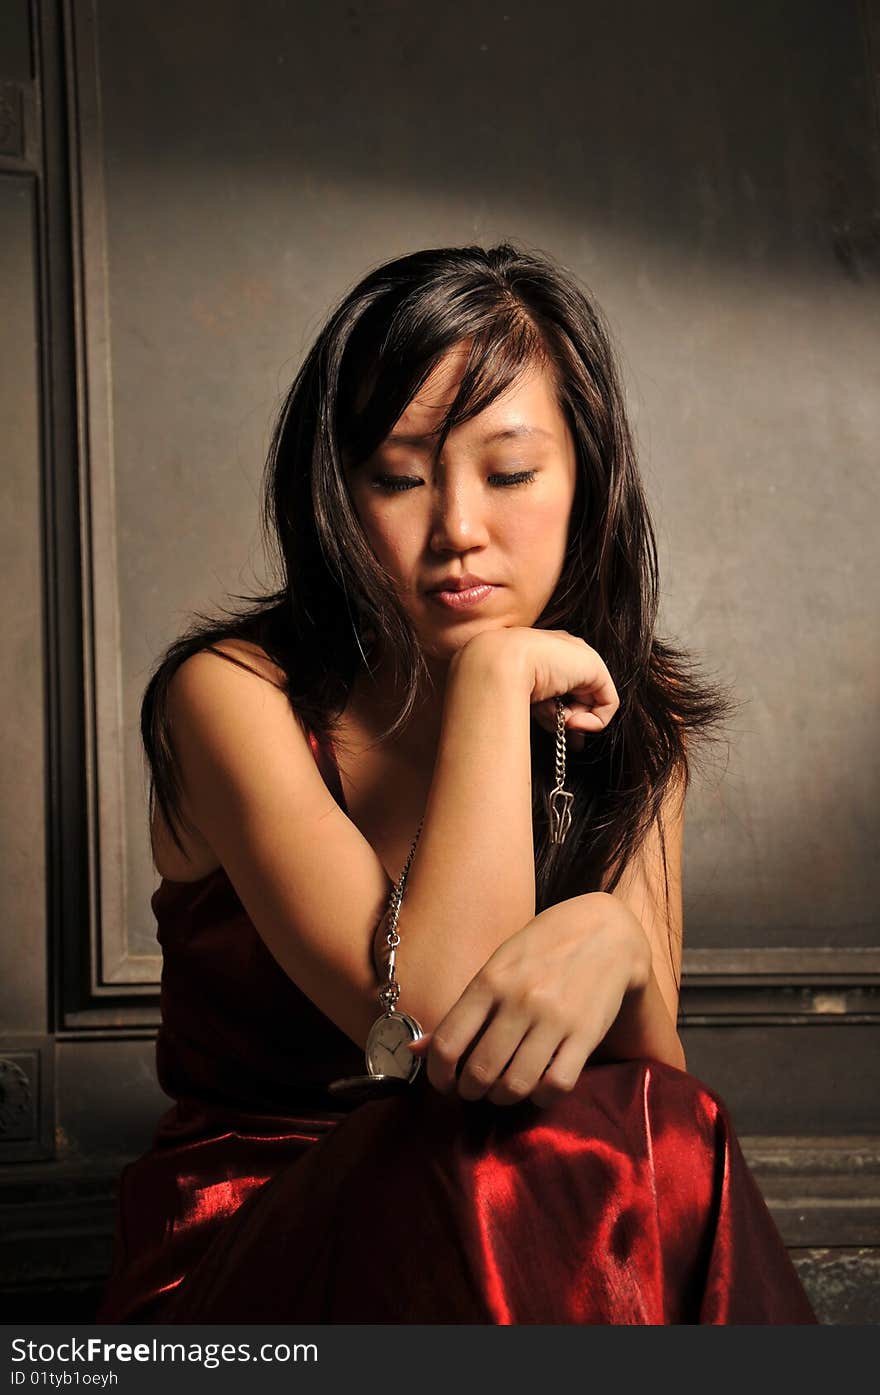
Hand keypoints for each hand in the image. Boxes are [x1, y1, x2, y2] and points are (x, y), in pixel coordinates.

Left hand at [408, 893, 650, 1107]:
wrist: (607, 931)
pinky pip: (556, 1084)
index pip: (448, 1042)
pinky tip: (537, 1085)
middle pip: (480, 1070)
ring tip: (502, 1089)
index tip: (443, 1083)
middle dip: (471, 1090)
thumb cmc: (542, 949)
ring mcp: (555, 1018)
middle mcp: (519, 1000)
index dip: (438, 1075)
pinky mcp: (586, 1034)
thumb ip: (462, 1011)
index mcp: (490, 980)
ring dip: (503, 1096)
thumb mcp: (497, 967)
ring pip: (516, 1083)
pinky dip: (541, 1096)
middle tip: (475, 1088)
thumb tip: (415, 1052)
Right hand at [456, 627, 619, 752]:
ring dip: (571, 719)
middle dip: (572, 720)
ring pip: (588, 702)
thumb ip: (542, 709)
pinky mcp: (595, 668)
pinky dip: (594, 720)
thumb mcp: (521, 695)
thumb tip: (560, 730)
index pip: (561, 685)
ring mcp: (580, 657)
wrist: (498, 662)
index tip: (554, 730)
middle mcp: (562, 651)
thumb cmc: (497, 678)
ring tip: (552, 717)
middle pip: (577, 695)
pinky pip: (608, 703)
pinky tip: (572, 722)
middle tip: (564, 734)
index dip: (560, 712)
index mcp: (541, 652)